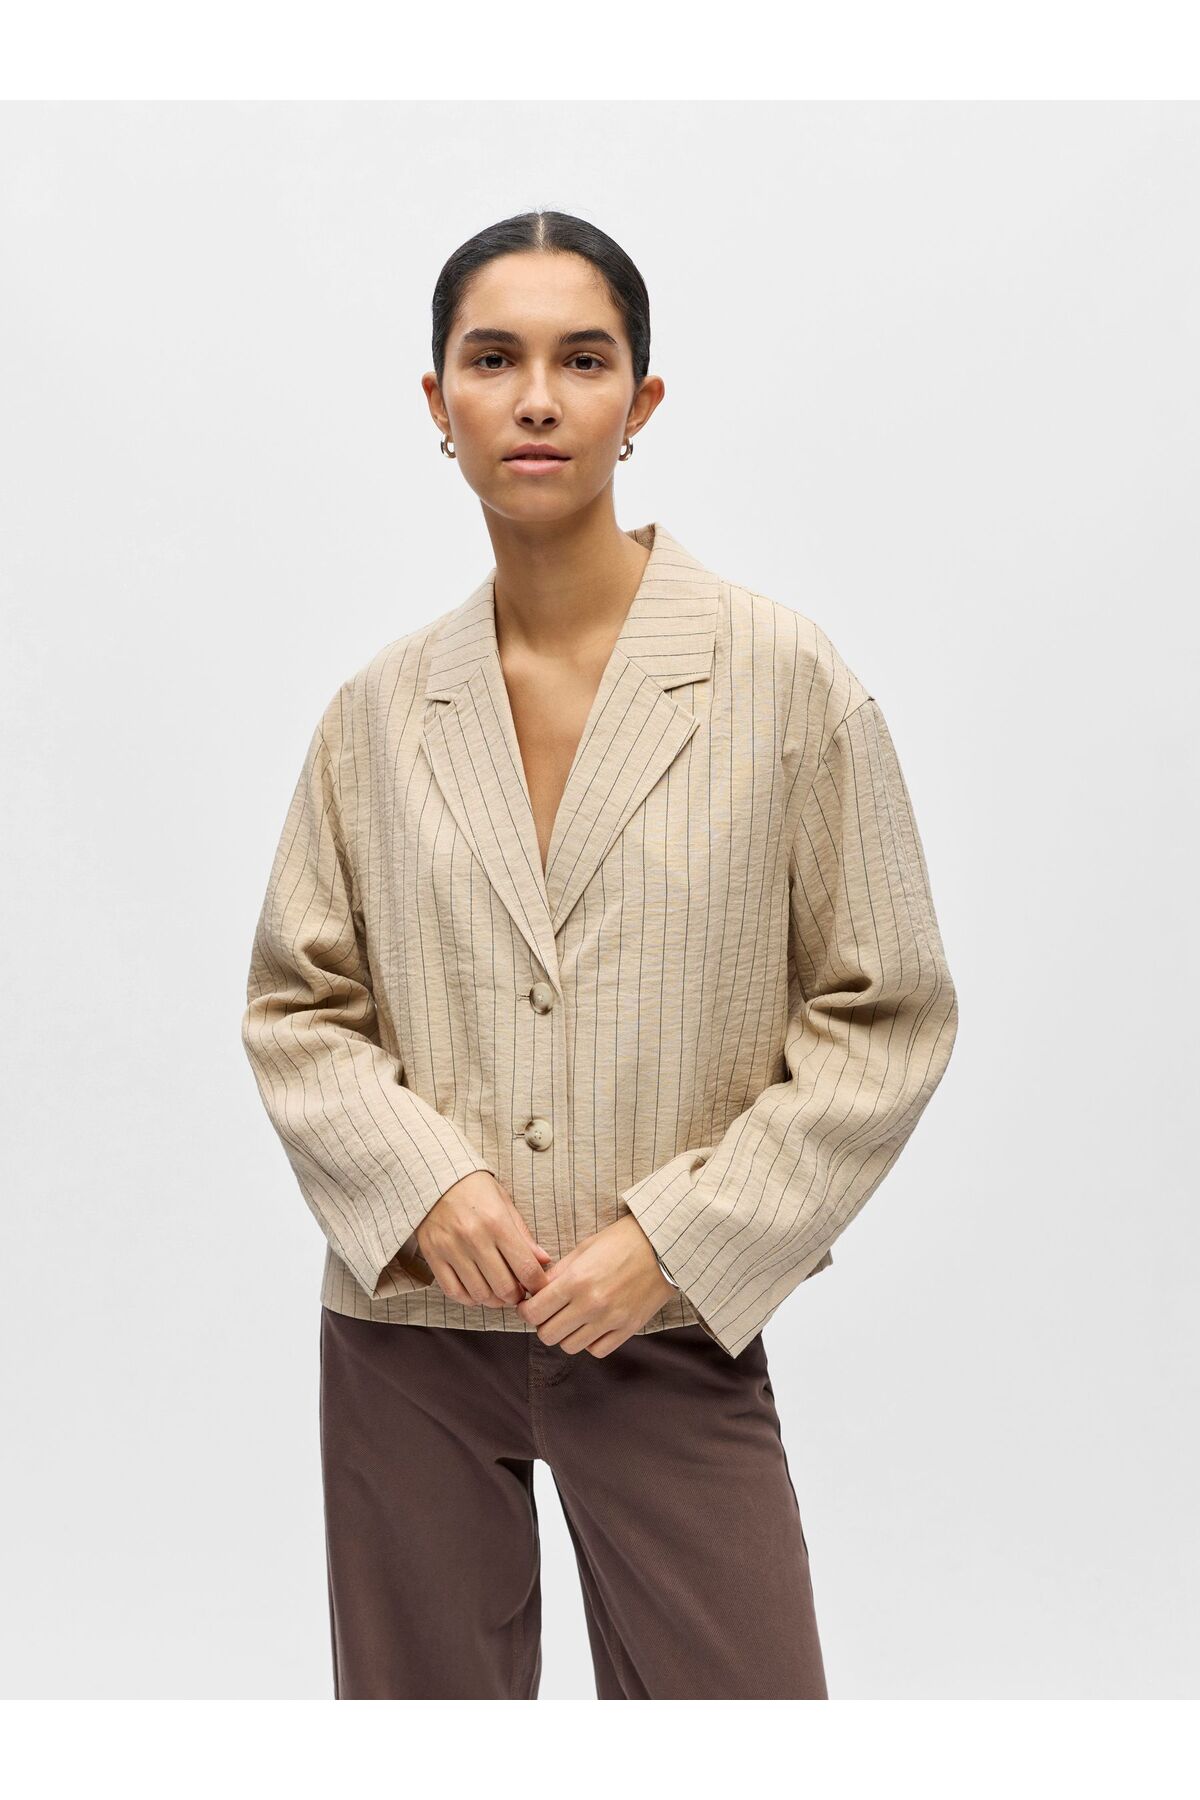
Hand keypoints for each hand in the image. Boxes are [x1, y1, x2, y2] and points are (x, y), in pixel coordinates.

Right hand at [416, 1171, 552, 1308]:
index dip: (537, 1285)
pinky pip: (453, 1291)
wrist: (435, 1177)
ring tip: (499, 1293)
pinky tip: (477, 1291)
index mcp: (497, 1223)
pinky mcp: (433, 1256)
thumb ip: (523, 1235)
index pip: (526, 1268)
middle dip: (516, 1296)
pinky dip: (469, 1298)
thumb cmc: (475, 1189)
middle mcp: (474, 1238)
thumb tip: (543, 1261)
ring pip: (480, 1294)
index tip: (538, 1287)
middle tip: (519, 1292)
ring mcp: (451, 1249)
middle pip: (504, 1288)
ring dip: (494, 1300)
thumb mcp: (504, 1203)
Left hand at [515, 1215, 675, 1356]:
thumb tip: (534, 1291)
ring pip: (569, 1346)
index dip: (526, 1310)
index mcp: (576, 1280)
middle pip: (547, 1335)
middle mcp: (591, 1304)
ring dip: (566, 1334)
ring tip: (572, 1318)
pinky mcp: (628, 1329)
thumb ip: (557, 1273)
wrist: (663, 1246)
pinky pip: (596, 1350)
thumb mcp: (583, 1249)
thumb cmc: (621, 1242)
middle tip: (550, 1312)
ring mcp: (610, 1320)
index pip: (534, 1312)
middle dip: (543, 1324)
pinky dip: (589, 1342)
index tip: (530, 1305)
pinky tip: (592, 1325)